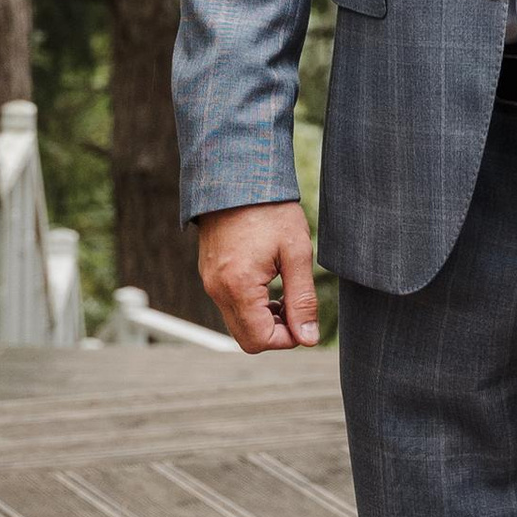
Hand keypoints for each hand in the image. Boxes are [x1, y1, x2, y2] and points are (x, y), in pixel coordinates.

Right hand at [196, 200, 322, 352]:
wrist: (236, 175)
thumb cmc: (270, 209)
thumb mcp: (296, 252)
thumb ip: (302, 299)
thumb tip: (308, 338)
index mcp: (238, 286)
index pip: (261, 340)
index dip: (288, 338)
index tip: (304, 316)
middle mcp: (217, 289)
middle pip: (246, 338)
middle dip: (276, 331)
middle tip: (296, 305)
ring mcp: (209, 281)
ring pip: (238, 322)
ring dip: (264, 318)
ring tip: (285, 290)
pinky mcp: (209, 273)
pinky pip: (229, 304)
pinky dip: (250, 304)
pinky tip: (269, 280)